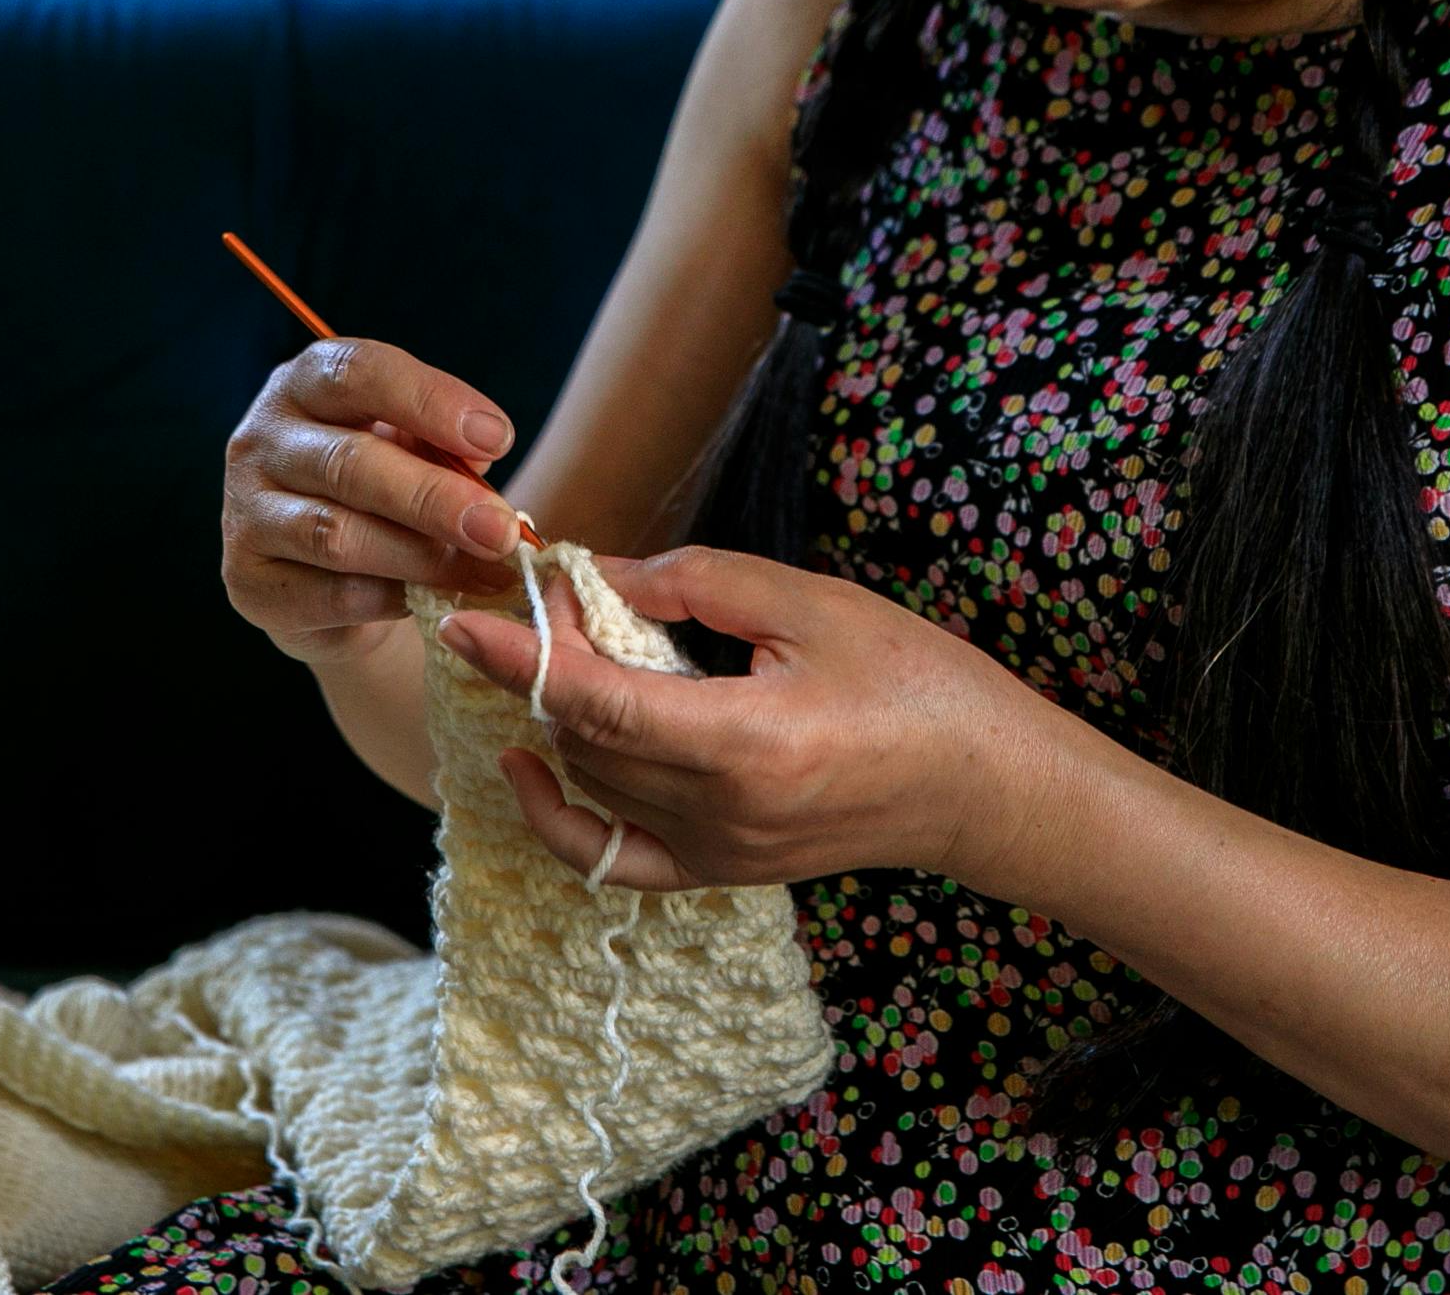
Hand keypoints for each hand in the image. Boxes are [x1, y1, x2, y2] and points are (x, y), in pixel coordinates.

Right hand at [222, 337, 527, 664]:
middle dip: (436, 497)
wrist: (325, 578)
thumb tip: (480, 456)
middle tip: (502, 528)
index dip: (430, 401)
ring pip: (337, 534)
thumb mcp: (413, 451)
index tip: (498, 439)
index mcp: (304, 384)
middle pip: (350, 462)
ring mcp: (245, 513)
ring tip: (486, 569)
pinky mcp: (248, 582)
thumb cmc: (381, 493)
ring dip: (422, 555)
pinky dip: (392, 597)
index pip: (358, 372)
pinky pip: (329, 594)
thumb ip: (441, 445)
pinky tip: (433, 598)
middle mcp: (261, 439)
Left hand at [434, 546, 1068, 891]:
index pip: (596, 704)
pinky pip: (612, 858)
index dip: (521, 660)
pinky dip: (560, 815)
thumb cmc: (916, 682)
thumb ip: (700, 583)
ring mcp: (718, 854)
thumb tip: (605, 577)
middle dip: (544, 664)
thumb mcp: (813, 604)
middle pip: (584, 740)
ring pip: (590, 785)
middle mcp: (721, 815)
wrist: (982, 786)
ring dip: (559, 716)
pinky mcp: (722, 872)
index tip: (467, 619)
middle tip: (554, 595)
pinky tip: (532, 766)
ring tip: (568, 646)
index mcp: (746, 744)